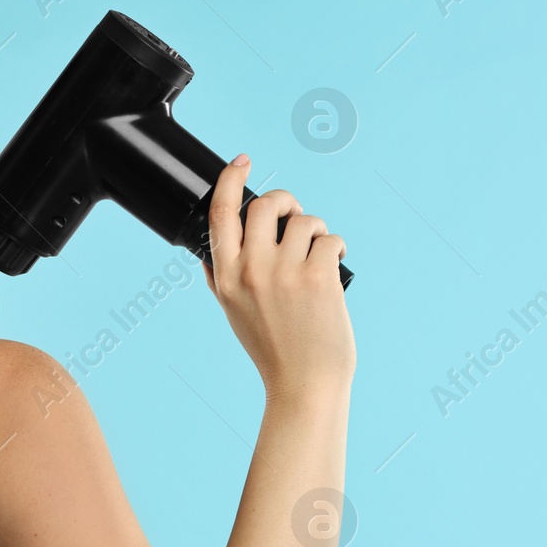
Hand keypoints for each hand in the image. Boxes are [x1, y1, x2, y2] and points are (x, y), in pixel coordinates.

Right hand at [201, 155, 354, 399]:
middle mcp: (251, 270)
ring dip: (317, 229)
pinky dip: (337, 244)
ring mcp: (284, 272)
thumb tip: (209, 250)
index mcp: (225, 277)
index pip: (219, 214)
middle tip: (297, 216)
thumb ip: (221, 279)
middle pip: (265, 205)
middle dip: (286, 201)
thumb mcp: (233, 313)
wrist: (305, 384)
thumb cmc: (274, 351)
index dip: (230, 179)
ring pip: (304, 221)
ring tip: (320, 250)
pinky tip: (337, 259)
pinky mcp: (318, 277)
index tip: (242, 161)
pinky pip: (329, 238)